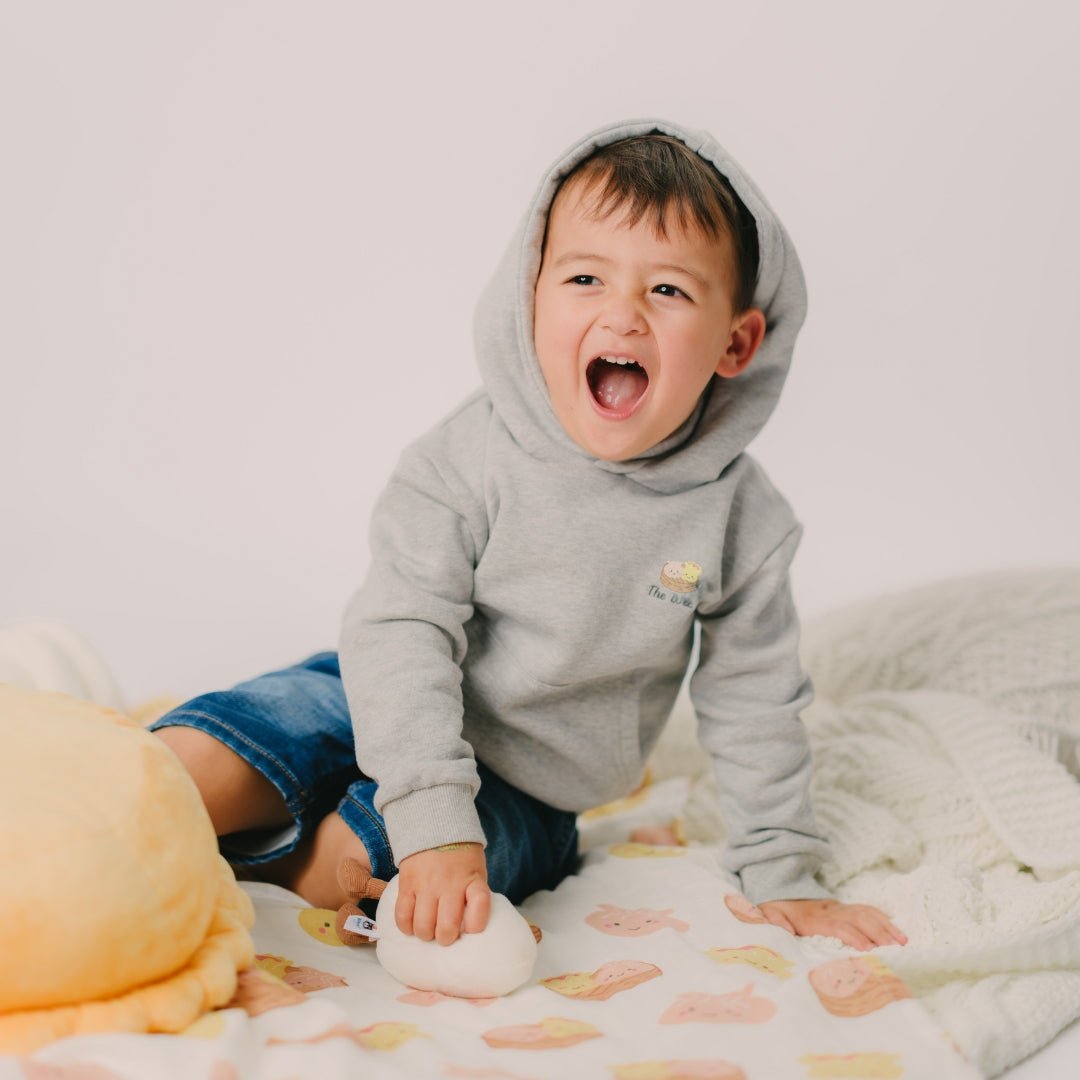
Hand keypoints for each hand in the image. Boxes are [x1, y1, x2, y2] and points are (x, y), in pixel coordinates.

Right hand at [395, 842, 490, 945]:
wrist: (435, 826)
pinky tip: (412, 925)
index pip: (480, 907)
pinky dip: (406, 927)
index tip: (470, 929)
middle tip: (445, 934)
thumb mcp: (476, 871)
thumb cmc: (460, 856)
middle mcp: (450, 883)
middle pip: (447, 927)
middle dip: (446, 938)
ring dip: (426, 934)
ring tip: (428, 929)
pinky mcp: (407, 883)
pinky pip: (402, 915)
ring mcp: (426, 884)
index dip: (475, 925)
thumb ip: (474, 896)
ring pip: (423, 926)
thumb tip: (467, 928)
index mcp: (472, 880)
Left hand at [756, 898, 907, 950]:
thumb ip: (774, 921)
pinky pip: (868, 909)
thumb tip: (782, 928)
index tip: (868, 949)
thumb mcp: (770, 914)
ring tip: (903, 942)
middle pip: (859, 919)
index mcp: (815, 918)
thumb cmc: (779, 911)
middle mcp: (832, 911)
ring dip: (886, 927)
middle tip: (895, 949)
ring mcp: (841, 907)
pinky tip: (896, 930)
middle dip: (878, 933)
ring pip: (867, 914)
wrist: (783, 892)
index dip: (853, 936)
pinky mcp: (846, 908)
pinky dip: (884, 918)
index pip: (839, 926)